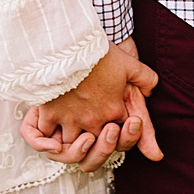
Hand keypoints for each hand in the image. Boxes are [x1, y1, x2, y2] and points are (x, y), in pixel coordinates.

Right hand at [21, 40, 163, 164]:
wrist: (71, 44)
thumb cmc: (100, 54)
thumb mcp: (130, 64)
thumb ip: (146, 79)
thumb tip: (150, 91)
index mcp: (114, 111)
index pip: (122, 138)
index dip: (122, 138)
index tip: (118, 129)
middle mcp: (93, 121)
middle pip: (96, 149)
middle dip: (101, 148)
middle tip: (102, 135)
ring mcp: (70, 120)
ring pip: (71, 148)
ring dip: (74, 148)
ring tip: (79, 139)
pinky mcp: (50, 115)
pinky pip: (44, 138)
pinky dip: (45, 143)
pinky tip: (53, 141)